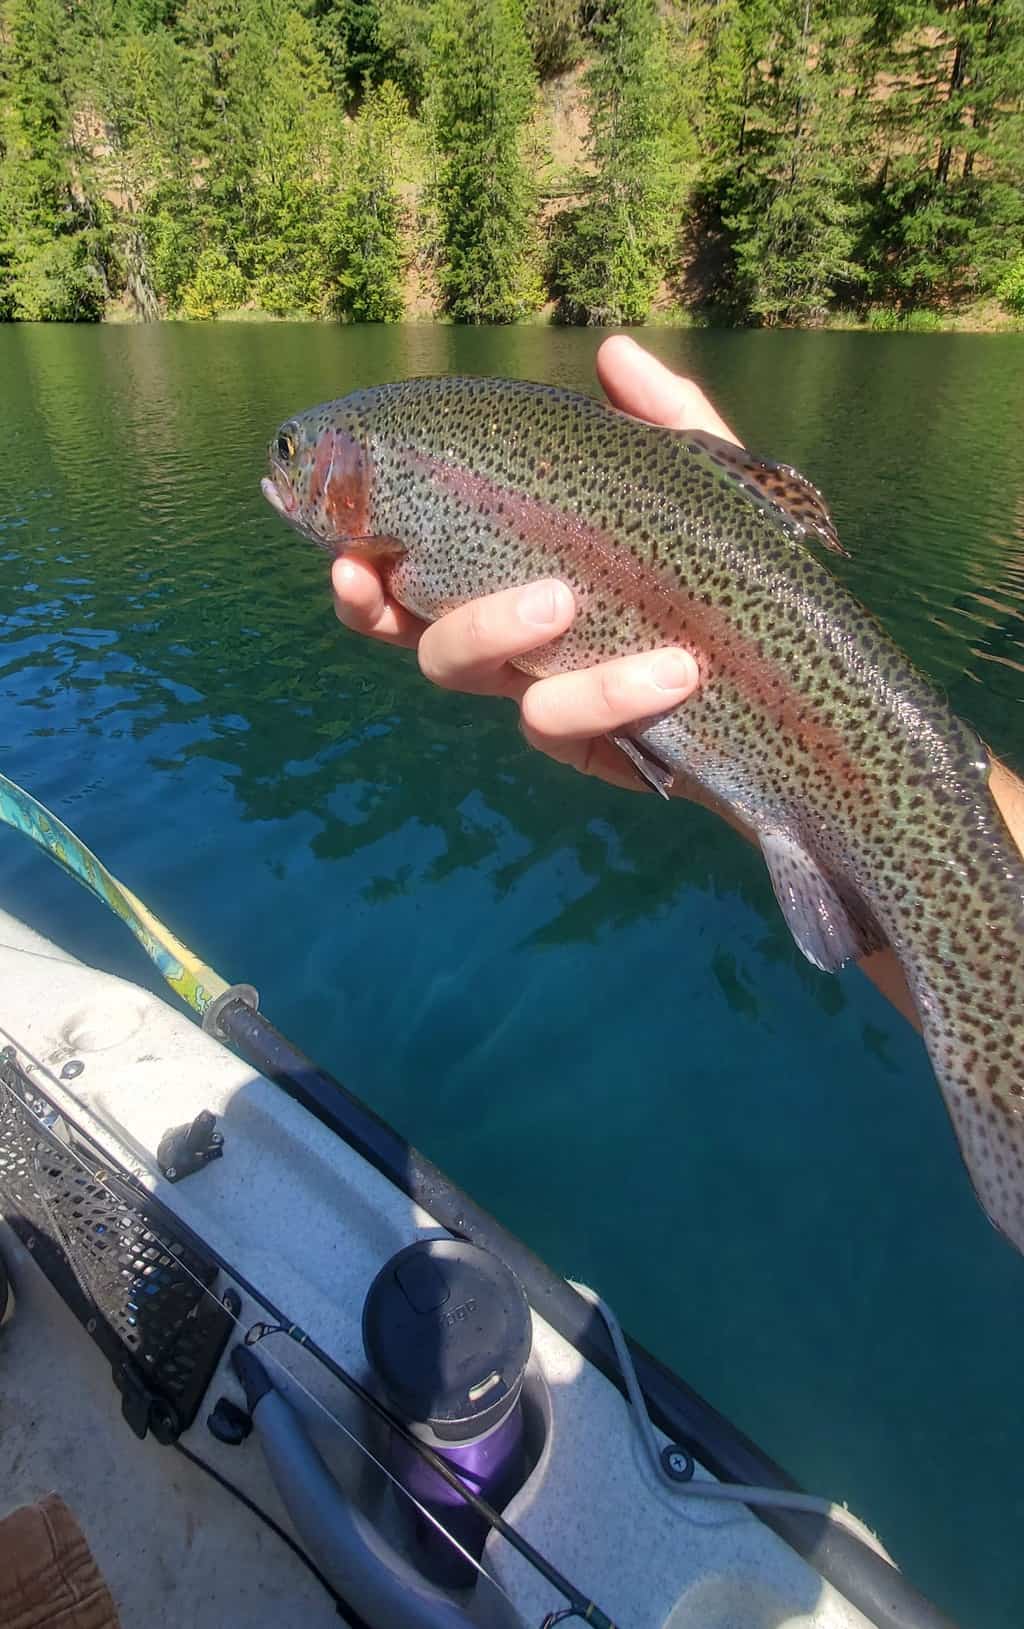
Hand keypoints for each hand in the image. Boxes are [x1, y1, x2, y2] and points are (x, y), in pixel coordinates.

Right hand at [331, 335, 739, 791]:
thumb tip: (612, 351)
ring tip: (563, 602)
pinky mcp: (594, 746)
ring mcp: (548, 696)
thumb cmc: (741, 578)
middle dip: (389, 607)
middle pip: (417, 636)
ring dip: (497, 633)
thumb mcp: (713, 491)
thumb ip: (666, 423)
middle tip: (407, 578)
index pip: (413, 573)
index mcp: (516, 576)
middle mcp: (517, 642)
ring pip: (471, 678)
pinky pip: (565, 723)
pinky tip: (675, 669)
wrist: (805, 688)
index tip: (342, 546)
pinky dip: (611, 693)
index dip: (361, 567)